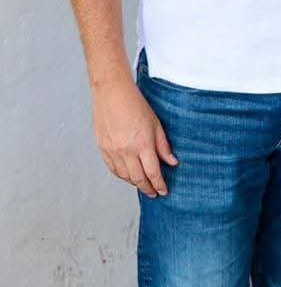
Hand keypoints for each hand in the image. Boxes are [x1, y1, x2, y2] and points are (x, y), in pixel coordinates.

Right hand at [92, 78, 177, 197]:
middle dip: (148, 188)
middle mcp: (126, 151)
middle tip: (154, 193)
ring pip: (124, 176)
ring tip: (143, 185)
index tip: (164, 191)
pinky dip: (121, 175)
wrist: (112, 93)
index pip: (153, 172)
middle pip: (138, 178)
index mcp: (142, 144)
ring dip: (134, 183)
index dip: (159, 184)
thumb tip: (172, 162)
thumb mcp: (156, 124)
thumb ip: (163, 146)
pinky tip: (128, 176)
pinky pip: (113, 168)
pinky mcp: (102, 148)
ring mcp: (112, 151)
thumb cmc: (136, 105)